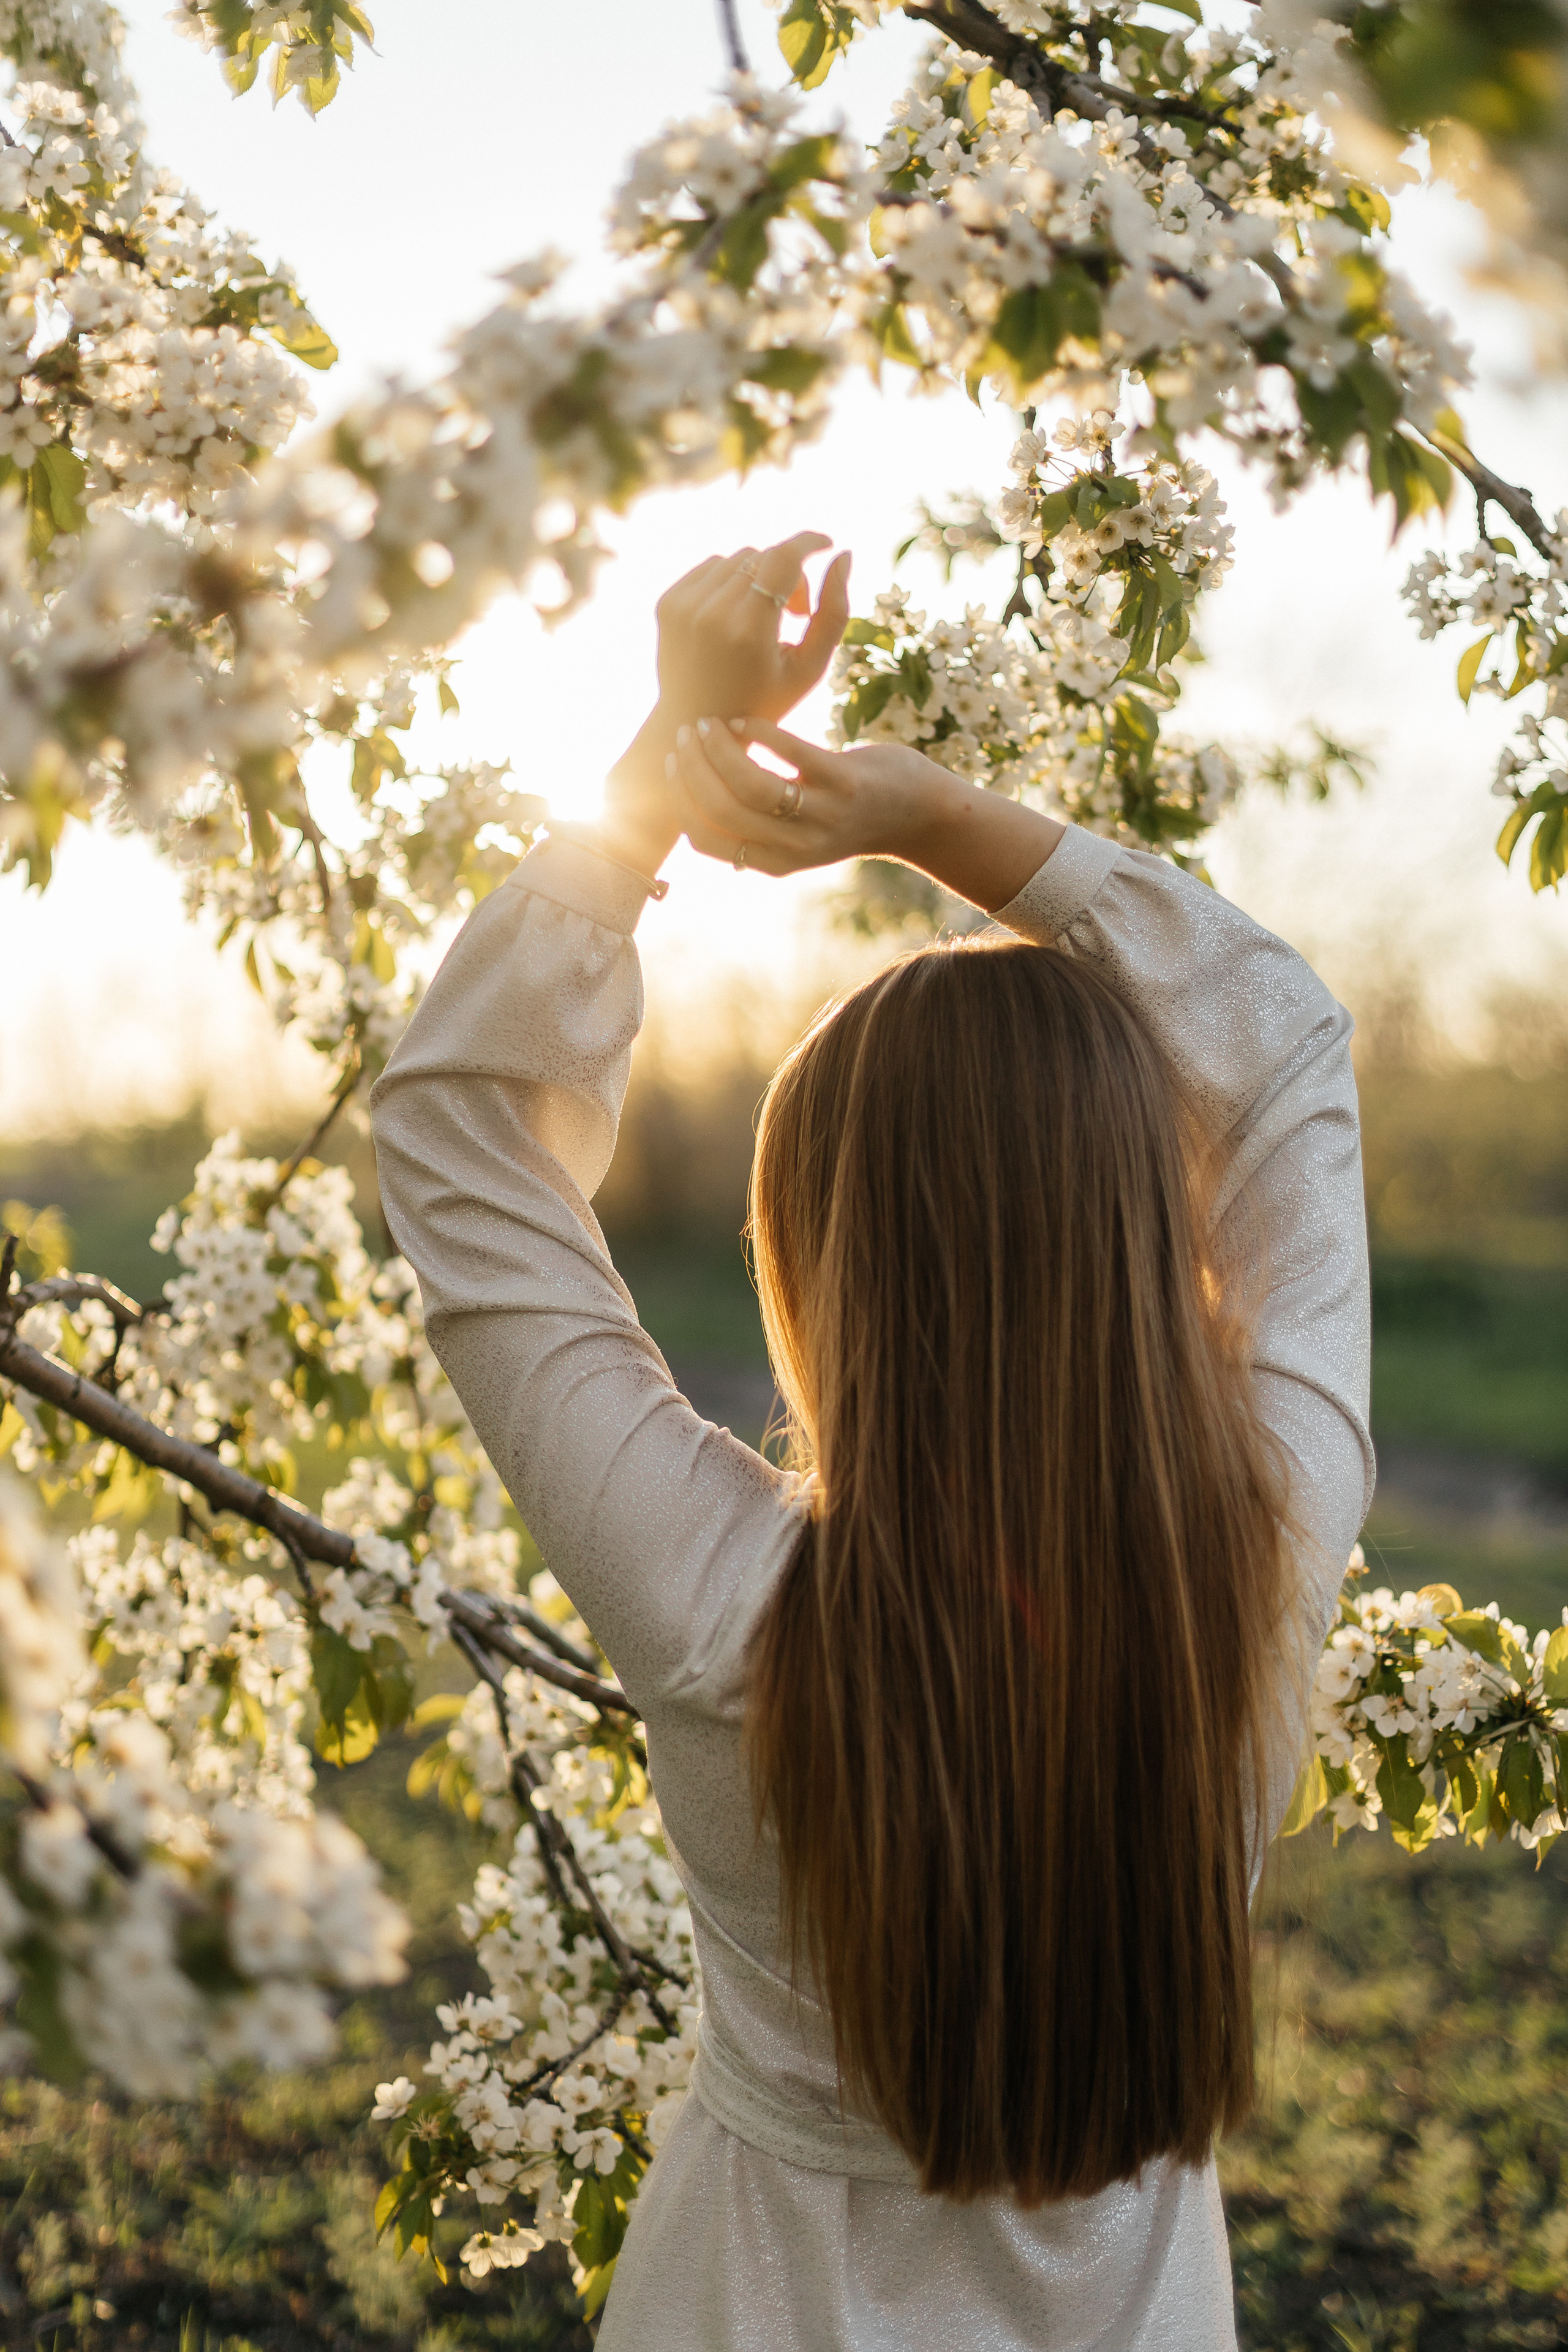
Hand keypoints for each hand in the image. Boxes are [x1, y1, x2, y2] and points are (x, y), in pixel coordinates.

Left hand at [655, 533, 851, 729]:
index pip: (783, 558)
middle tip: (797, 612)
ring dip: (758, 578)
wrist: (695, 723)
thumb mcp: (809, 668)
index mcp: (749, 631)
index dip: (808, 542)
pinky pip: (710, 566)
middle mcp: (712, 613)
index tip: (826, 544)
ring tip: (765, 616)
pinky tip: (737, 613)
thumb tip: (844, 555)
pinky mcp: (667, 602)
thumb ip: (834, 613)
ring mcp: (684, 606)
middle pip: (763, 557)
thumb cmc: (764, 701)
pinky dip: (730, 581)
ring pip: (737, 558)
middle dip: (788, 575)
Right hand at [672, 717, 1065, 913]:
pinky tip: (744, 719)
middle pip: (722, 810)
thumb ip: (755, 825)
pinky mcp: (846, 781)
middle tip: (683, 735)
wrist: (919, 813)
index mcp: (777, 862)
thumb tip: (696, 797)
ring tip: (706, 724)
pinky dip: (757, 731)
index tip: (670, 766)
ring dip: (718, 750)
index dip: (680, 803)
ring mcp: (824, 814)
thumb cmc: (846, 814)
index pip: (708, 841)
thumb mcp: (797, 833)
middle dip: (692, 769)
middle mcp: (799, 846)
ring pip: (751, 785)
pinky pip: (789, 752)